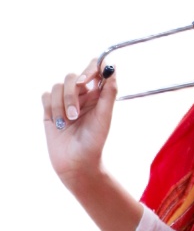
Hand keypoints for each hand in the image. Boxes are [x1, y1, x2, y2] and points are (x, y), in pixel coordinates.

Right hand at [41, 57, 117, 187]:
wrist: (76, 162)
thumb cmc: (94, 140)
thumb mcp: (105, 116)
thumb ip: (109, 92)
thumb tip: (111, 68)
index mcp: (98, 93)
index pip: (95, 68)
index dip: (91, 68)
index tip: (86, 80)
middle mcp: (82, 94)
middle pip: (72, 76)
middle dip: (71, 94)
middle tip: (75, 114)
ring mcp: (65, 101)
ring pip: (58, 86)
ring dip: (61, 104)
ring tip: (68, 122)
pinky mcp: (50, 109)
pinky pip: (46, 96)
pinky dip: (51, 108)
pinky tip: (57, 123)